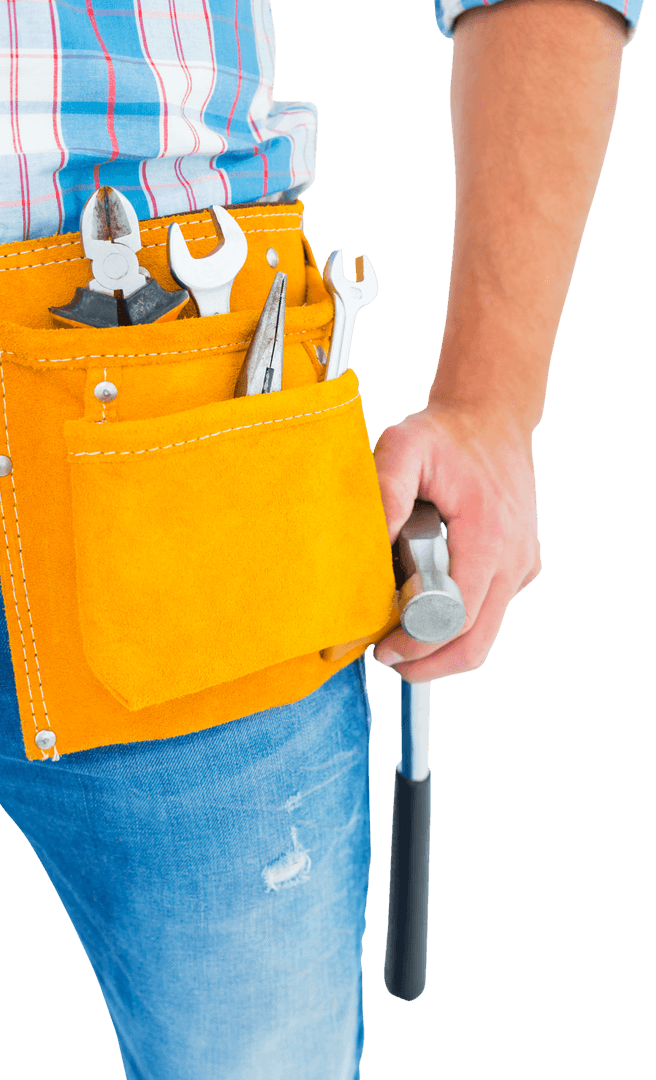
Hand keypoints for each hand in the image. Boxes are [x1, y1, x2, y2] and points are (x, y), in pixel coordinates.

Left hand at [372, 401, 540, 680]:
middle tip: (389, 660)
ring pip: (485, 635)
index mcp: (490, 536)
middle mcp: (515, 559)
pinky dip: (458, 622)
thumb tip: (371, 546)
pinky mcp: (522, 568)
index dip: (419, 643)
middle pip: (475, 643)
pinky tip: (425, 605)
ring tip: (401, 635)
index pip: (458, 618)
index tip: (383, 648)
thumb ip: (386, 490)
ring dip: (442, 645)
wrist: (493, 417)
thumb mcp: (404, 446)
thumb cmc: (446, 435)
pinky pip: (491, 613)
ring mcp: (523, 566)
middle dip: (429, 663)